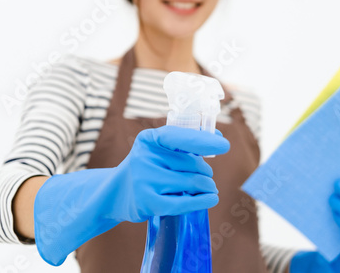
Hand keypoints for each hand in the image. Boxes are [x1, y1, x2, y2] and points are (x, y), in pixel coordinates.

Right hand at [33, 125, 229, 265]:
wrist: (114, 193)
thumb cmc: (146, 167)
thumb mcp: (157, 149)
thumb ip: (184, 142)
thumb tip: (218, 136)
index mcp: (149, 139)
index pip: (181, 137)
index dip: (205, 141)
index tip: (225, 145)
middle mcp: (145, 157)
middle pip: (192, 164)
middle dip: (205, 171)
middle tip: (205, 176)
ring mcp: (145, 180)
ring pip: (191, 183)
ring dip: (206, 186)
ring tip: (208, 187)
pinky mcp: (147, 202)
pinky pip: (183, 203)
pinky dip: (201, 201)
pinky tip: (211, 199)